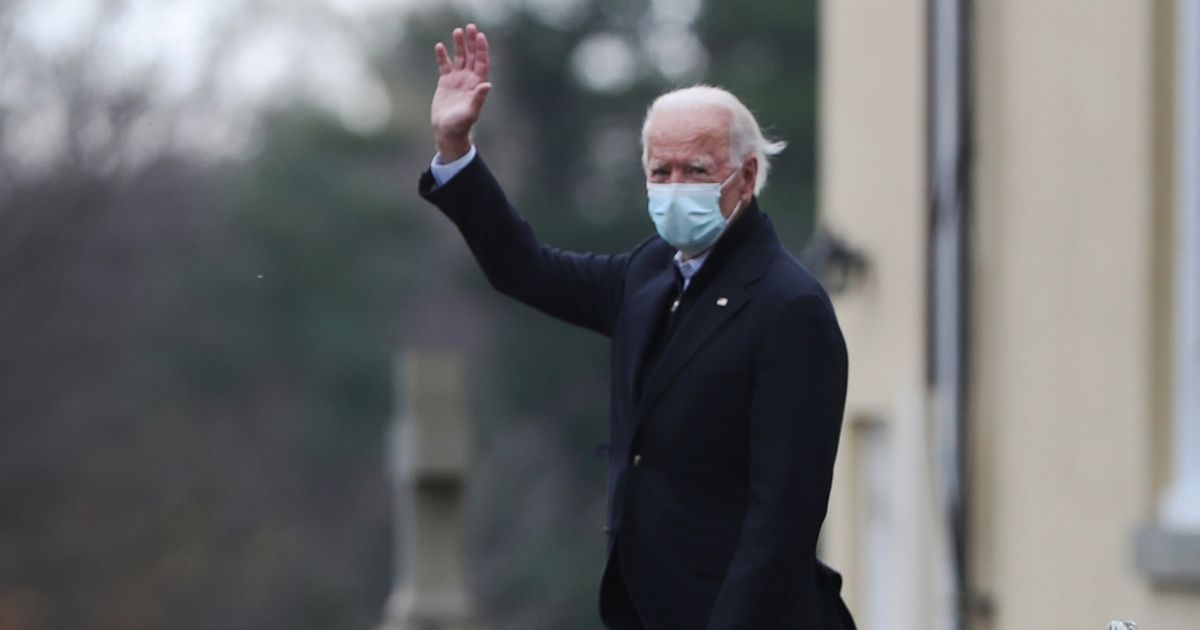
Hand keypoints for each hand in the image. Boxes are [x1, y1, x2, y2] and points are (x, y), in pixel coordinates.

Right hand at [431, 23, 490, 161]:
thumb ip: (478, 98)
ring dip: (459, 45)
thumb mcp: (471, 112)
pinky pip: (445, 66)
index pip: (481, 62)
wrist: (447, 132)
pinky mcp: (445, 83)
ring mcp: (457, 80)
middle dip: (471, 42)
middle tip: (470, 27)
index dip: (481, 49)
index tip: (480, 36)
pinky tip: (439, 46)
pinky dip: (442, 56)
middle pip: (472, 56)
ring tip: (457, 31)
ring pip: (459, 58)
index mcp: (477, 84)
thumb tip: (487, 85)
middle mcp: (469, 80)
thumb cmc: (461, 125)